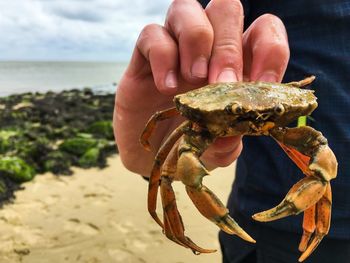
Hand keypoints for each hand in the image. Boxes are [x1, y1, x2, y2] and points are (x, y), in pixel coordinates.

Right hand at [114, 0, 288, 175]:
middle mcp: (208, 48)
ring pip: (186, 8)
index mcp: (237, 64)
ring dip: (195, 39)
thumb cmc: (191, 142)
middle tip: (220, 83)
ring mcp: (175, 48)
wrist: (151, 154)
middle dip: (228, 46)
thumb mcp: (217, 148)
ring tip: (192, 78)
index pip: (264, 30)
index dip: (270, 49)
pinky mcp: (144, 57)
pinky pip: (151, 34)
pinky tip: (167, 87)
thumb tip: (234, 131)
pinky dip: (162, 57)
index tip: (262, 84)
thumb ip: (230, 141)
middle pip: (226, 8)